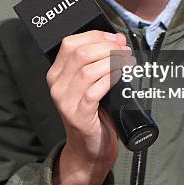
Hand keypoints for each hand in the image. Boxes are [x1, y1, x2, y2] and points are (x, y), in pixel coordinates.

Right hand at [47, 30, 133, 184]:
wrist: (89, 148)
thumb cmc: (93, 112)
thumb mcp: (92, 82)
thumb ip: (100, 60)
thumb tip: (117, 39)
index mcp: (56, 73)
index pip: (70, 43)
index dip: (95, 36)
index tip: (114, 37)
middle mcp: (56, 86)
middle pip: (80, 54)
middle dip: (107, 47)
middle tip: (124, 50)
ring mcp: (65, 101)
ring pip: (88, 70)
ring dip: (112, 62)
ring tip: (126, 62)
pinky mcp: (78, 115)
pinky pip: (95, 91)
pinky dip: (110, 79)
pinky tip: (121, 76)